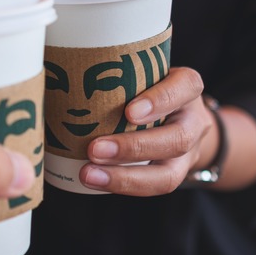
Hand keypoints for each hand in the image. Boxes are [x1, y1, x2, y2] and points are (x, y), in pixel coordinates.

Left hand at [79, 67, 213, 195]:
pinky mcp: (174, 174)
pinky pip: (152, 187)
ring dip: (125, 177)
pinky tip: (93, 180)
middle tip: (94, 149)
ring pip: (168, 175)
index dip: (160, 100)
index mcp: (187, 87)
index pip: (185, 87)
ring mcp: (187, 153)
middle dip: (133, 148)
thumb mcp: (145, 70)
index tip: (129, 111)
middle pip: (177, 139)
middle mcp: (193, 120)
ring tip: (88, 174)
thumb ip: (119, 70)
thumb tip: (62, 67)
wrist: (180, 116)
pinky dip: (121, 185)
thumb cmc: (149, 85)